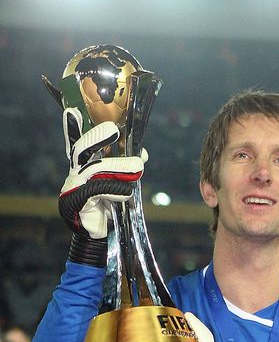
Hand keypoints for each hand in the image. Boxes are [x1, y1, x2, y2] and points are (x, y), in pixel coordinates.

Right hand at [59, 107, 145, 239]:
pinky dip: (116, 189)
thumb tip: (142, 154)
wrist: (99, 230)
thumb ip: (128, 165)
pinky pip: (98, 189)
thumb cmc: (108, 201)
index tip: (73, 111)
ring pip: (96, 168)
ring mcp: (75, 185)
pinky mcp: (78, 200)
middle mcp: (76, 170)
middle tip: (112, 130)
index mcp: (84, 162)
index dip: (72, 126)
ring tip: (138, 167)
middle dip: (97, 138)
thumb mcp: (119, 179)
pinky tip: (126, 192)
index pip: (78, 140)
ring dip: (120, 167)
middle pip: (83, 148)